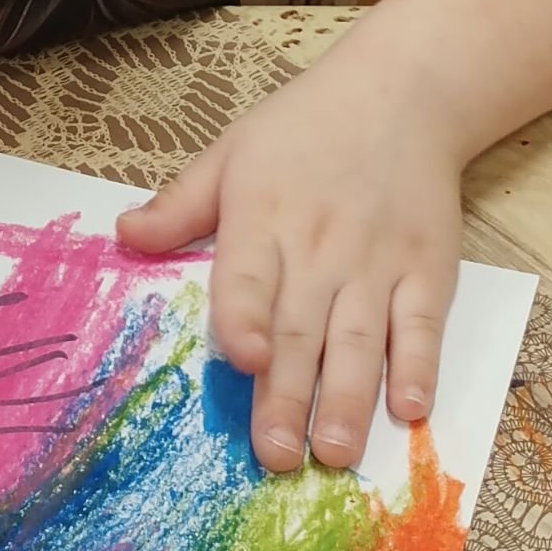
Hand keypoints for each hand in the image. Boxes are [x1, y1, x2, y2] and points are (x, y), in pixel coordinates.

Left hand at [117, 48, 463, 472]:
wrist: (402, 93)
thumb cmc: (304, 129)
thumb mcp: (231, 153)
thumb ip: (180, 204)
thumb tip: (123, 237)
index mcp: (263, 217)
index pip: (250, 276)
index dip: (248, 318)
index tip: (246, 359)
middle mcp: (321, 246)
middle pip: (302, 328)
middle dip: (289, 395)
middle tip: (277, 457)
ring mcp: (378, 262)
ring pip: (360, 340)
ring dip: (349, 400)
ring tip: (335, 453)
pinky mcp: (428, 270)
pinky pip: (421, 326)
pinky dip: (417, 367)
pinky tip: (409, 410)